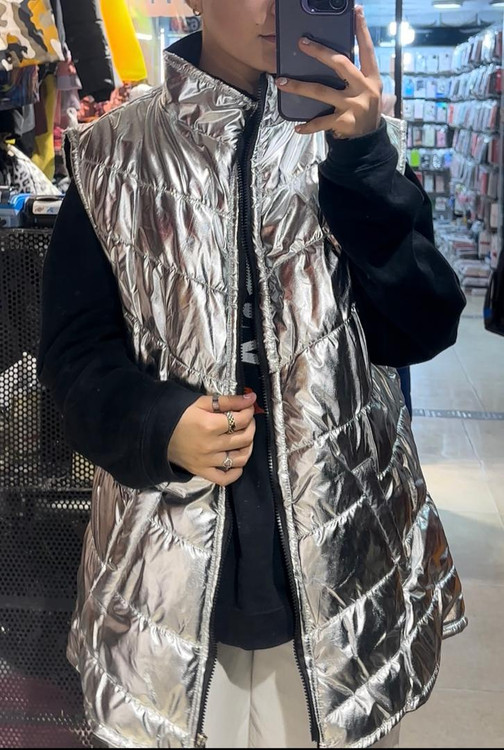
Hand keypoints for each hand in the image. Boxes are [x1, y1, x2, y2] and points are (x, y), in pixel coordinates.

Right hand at [167, 393, 256, 486]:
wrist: (155, 431)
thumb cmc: (178, 414)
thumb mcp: (201, 402)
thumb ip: (228, 401)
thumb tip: (251, 398)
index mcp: (209, 425)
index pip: (242, 420)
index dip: (249, 411)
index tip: (248, 407)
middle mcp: (210, 445)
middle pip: (244, 438)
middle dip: (251, 426)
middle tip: (247, 420)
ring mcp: (207, 461)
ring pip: (240, 459)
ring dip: (248, 447)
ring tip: (243, 438)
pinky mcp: (201, 472)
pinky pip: (225, 478)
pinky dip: (236, 472)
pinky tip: (237, 462)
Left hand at [275, 5, 381, 138]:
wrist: (369, 139)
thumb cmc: (363, 108)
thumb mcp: (367, 89)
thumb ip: (355, 74)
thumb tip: (332, 56)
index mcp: (370, 77)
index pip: (366, 50)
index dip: (362, 30)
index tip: (356, 11)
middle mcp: (363, 88)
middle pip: (340, 64)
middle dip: (320, 52)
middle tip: (302, 43)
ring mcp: (353, 106)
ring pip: (322, 92)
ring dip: (299, 87)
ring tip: (281, 82)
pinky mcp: (344, 122)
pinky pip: (321, 122)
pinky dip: (308, 126)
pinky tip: (297, 127)